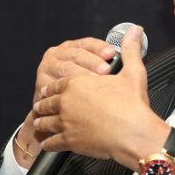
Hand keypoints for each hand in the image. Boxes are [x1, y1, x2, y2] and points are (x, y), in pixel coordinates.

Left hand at [31, 26, 168, 168]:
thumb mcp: (133, 72)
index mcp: (78, 83)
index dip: (52, 87)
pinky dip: (48, 143)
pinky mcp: (68, 141)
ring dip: (42, 122)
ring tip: (40, 123)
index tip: (48, 90)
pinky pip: (52, 142)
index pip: (57, 84)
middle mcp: (67, 102)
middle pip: (48, 102)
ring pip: (46, 122)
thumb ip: (130, 50)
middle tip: (40, 105)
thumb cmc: (133, 105)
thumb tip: (135, 31)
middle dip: (43, 104)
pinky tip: (48, 144)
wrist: (134, 134)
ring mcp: (65, 122)